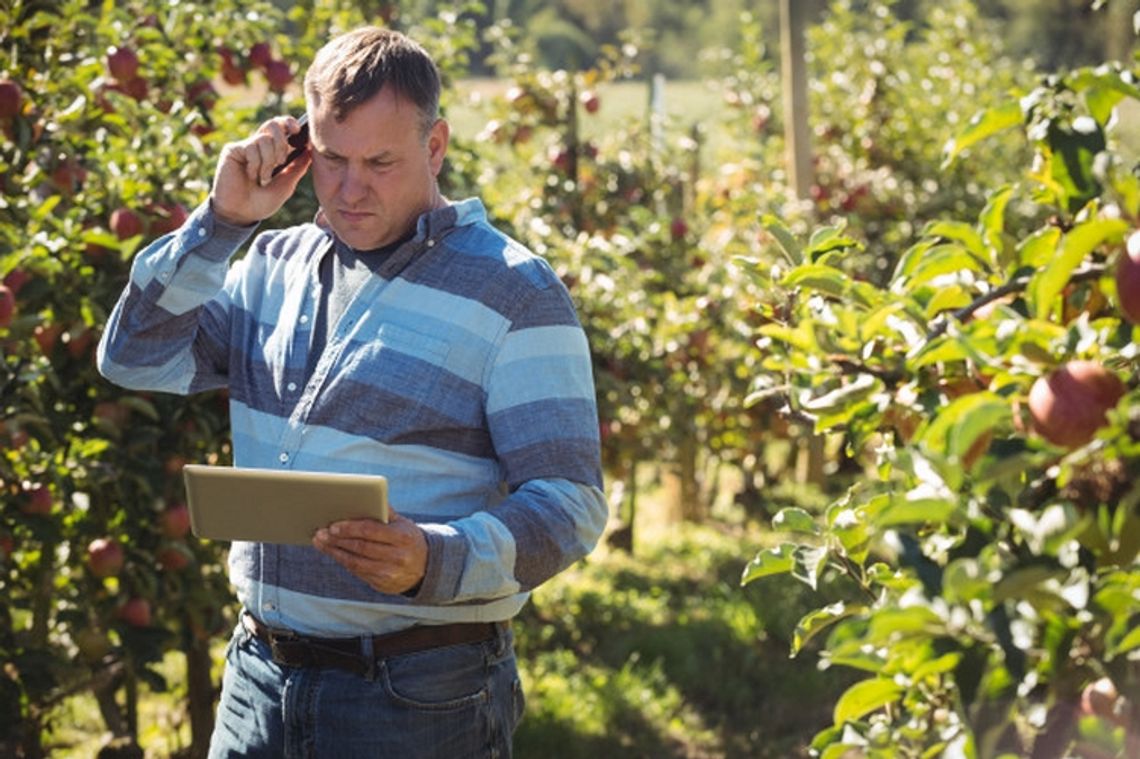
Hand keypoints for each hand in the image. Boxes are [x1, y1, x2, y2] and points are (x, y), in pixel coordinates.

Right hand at [211, 115, 309, 226]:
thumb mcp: (286, 185)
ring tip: (262, 179)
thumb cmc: (263, 202)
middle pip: (274, 124)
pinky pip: (252, 146)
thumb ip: (297, 167)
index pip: (282, 127)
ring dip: (268, 162)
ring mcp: (246, 146)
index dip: (289, 123)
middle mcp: (259, 146)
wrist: (242, 213)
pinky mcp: (233, 149)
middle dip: (282, 142)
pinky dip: (256, 164)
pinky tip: (250, 176)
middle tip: (281, 162)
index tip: (298, 130)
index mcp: (273, 152)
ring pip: (265, 138)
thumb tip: (310, 150)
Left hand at [312, 509, 427, 594]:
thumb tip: (367, 496)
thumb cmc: (408, 539)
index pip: (371, 531)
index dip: (350, 528)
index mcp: (403, 537)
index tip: (333, 525)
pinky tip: (334, 553)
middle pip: (360, 547)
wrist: (426, 567)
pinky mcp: (382, 584)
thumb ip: (385, 511)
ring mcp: (390, 573)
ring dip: (335, 552)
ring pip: (356, 562)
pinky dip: (343, 561)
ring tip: (321, 542)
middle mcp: (398, 556)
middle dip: (338, 540)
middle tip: (320, 533)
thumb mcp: (403, 523)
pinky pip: (358, 572)